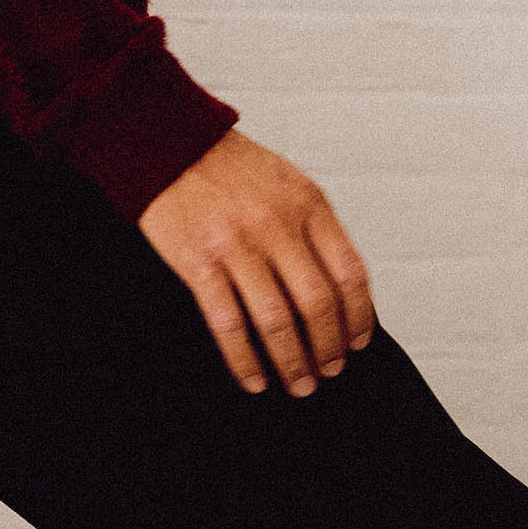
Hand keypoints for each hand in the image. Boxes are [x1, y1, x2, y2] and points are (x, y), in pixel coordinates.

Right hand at [137, 128, 375, 397]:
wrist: (168, 144)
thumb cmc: (230, 168)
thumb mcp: (288, 183)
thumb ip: (316, 229)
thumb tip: (341, 291)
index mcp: (308, 204)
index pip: (349, 271)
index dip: (359, 316)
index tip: (358, 342)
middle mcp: (276, 224)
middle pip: (317, 302)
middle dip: (328, 348)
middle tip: (329, 372)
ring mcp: (236, 244)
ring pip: (276, 320)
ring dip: (291, 362)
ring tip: (299, 384)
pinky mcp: (198, 262)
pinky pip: (228, 324)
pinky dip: (244, 360)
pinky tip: (253, 379)